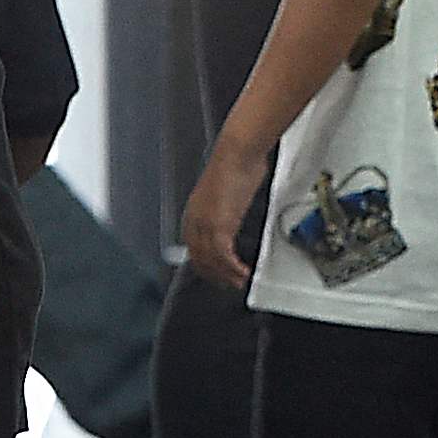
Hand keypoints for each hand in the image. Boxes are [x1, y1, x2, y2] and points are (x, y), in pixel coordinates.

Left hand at [182, 148, 263, 290]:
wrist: (237, 154)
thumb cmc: (235, 165)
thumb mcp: (225, 192)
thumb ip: (225, 208)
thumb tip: (232, 215)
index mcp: (193, 214)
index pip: (194, 249)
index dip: (206, 264)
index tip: (219, 273)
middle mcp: (194, 222)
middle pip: (200, 259)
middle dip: (216, 275)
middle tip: (231, 284)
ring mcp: (205, 226)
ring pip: (212, 261)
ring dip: (227, 275)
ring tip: (240, 282)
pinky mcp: (219, 227)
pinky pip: (224, 257)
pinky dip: (234, 269)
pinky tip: (244, 272)